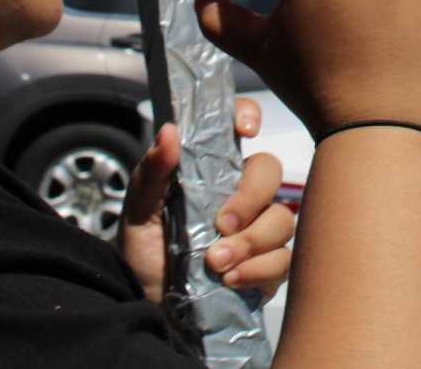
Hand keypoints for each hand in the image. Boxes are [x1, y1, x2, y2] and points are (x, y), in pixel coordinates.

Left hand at [120, 97, 293, 298]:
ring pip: (282, 219)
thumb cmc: (143, 252)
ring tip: (216, 263)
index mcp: (212, 169)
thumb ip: (153, 171)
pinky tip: (230, 280)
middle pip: (270, 173)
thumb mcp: (138, 210)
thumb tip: (170, 130)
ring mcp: (258, 229)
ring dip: (251, 242)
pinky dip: (258, 270)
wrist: (147, 304)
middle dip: (250, 198)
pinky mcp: (267, 266)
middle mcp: (241, 194)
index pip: (239, 125)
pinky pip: (283, 260)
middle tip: (221, 224)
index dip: (249, 115)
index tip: (247, 130)